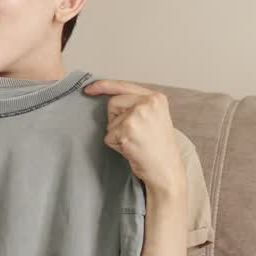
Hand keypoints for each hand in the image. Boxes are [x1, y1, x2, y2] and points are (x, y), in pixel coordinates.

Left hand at [83, 79, 184, 194]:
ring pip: (110, 121)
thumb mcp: (154, 117)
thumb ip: (137, 104)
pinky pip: (109, 136)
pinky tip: (132, 149)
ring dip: (117, 134)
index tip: (89, 89)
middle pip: (113, 102)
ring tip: (135, 142)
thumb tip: (111, 99)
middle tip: (134, 134)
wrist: (166, 169)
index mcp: (156, 98)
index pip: (124, 85)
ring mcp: (137, 116)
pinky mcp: (127, 130)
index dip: (103, 86)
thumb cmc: (159, 147)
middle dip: (116, 119)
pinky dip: (116, 145)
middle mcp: (148, 103)